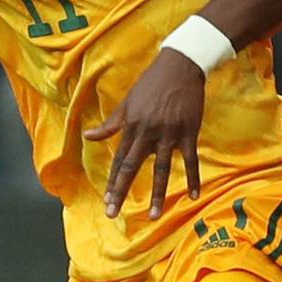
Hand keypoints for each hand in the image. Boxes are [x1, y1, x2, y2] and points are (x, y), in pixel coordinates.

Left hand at [85, 49, 205, 218]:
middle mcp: (147, 133)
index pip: (119, 160)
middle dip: (121, 192)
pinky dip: (193, 178)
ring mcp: (168, 134)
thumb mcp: (127, 103)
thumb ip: (110, 124)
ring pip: (161, 169)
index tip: (106, 202)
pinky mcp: (188, 132)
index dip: (112, 182)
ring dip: (157, 194)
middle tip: (112, 213)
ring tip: (153, 215)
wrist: (180, 66)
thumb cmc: (151, 83)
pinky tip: (194, 196)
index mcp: (131, 126)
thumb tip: (87, 136)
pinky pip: (190, 160)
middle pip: (132, 168)